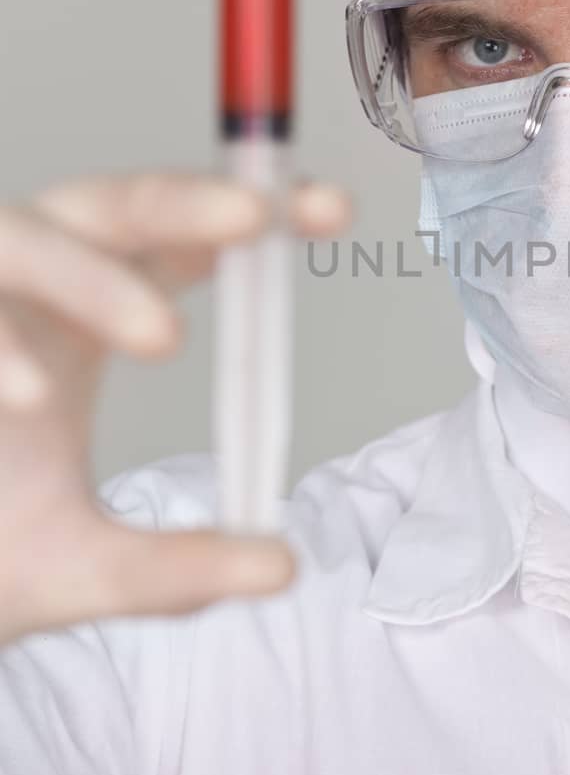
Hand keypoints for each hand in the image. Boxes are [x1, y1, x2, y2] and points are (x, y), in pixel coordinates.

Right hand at [0, 170, 352, 644]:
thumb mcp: (83, 573)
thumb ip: (172, 571)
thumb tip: (283, 568)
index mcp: (80, 322)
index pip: (176, 243)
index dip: (247, 214)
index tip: (333, 210)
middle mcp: (22, 296)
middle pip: (105, 206)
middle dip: (181, 201)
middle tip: (256, 220)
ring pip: (16, 237)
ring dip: (90, 278)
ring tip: (164, 338)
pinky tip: (25, 397)